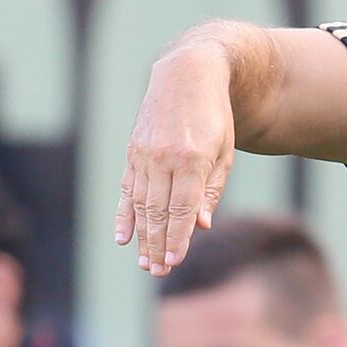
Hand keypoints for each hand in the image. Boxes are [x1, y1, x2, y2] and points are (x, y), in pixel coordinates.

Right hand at [115, 39, 239, 274]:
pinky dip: (124, 214)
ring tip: (145, 262)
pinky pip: (127, 188)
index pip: (183, 208)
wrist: (188, 74)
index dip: (178, 238)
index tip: (173, 263)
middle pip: (159, 212)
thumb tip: (200, 226)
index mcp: (193, 158)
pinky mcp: (133, 151)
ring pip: (141, 204)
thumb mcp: (224, 152)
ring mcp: (145, 154)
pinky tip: (122, 237)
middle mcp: (165, 157)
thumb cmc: (215, 118)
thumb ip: (211, 190)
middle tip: (157, 272)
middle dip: (158, 246)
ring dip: (142, 237)